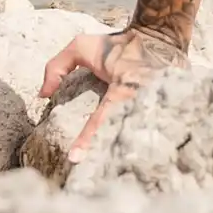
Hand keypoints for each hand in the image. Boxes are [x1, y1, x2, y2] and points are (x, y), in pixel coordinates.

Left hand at [39, 26, 188, 163]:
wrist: (158, 36)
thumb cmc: (116, 44)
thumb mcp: (82, 46)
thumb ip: (58, 66)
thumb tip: (43, 94)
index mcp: (122, 87)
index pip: (102, 118)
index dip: (87, 139)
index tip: (74, 158)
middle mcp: (143, 100)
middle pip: (125, 136)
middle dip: (109, 156)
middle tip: (90, 176)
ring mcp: (159, 107)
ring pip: (142, 138)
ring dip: (127, 156)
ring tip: (110, 176)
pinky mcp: (169, 111)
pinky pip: (155, 134)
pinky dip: (143, 147)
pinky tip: (135, 164)